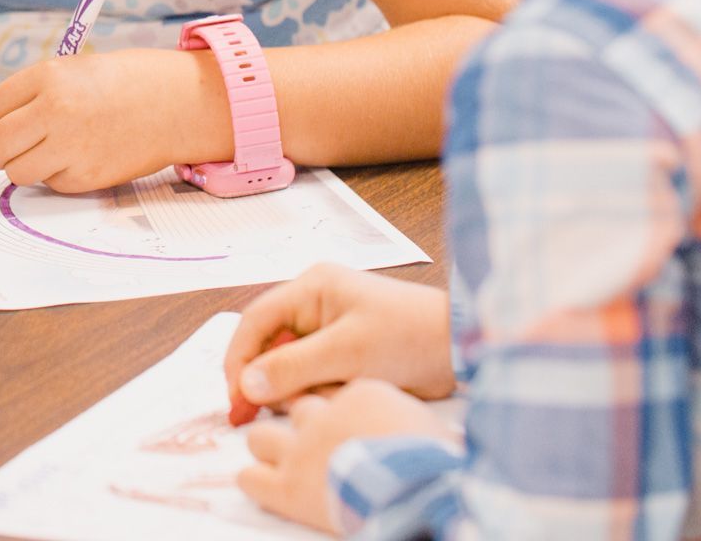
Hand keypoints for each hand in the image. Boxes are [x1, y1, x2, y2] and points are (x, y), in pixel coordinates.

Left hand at [0, 48, 230, 192]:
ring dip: (24, 166)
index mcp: (47, 77)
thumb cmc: (122, 83)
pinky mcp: (86, 177)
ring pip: (17, 172)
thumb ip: (32, 95)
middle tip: (13, 147)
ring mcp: (70, 147)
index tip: (8, 121)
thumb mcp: (71, 70)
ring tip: (47, 152)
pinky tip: (78, 157)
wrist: (174, 103)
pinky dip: (56, 176)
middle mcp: (54, 112)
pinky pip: (50, 183)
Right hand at [227, 264, 454, 412]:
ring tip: (323, 400)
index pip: (256, 321)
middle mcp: (314, 305)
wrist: (463, 349)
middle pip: (270, 346)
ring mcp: (329, 329)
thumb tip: (246, 385)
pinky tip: (337, 399)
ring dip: (300, 390)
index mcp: (311, 288)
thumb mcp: (348, 352)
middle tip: (268, 412)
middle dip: (271, 379)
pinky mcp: (345, 354)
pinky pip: (314, 377)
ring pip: (291, 367)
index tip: (237, 399)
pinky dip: (320, 393)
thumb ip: (293, 366)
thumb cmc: (408, 337)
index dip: (240, 359)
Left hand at [240, 379, 456, 533]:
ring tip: (280, 458)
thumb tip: (406, 427)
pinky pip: (250, 478)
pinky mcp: (287, 488)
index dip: (331, 407)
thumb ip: (399, 418)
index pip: (330, 393)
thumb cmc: (433, 459)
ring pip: (262, 436)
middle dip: (294, 420)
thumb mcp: (424, 424)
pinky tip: (264, 484)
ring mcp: (300, 450)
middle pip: (292, 408)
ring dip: (268, 445)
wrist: (418, 490)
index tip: (339, 420)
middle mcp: (322, 417)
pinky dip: (254, 480)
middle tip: (308, 438)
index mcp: (359, 395)